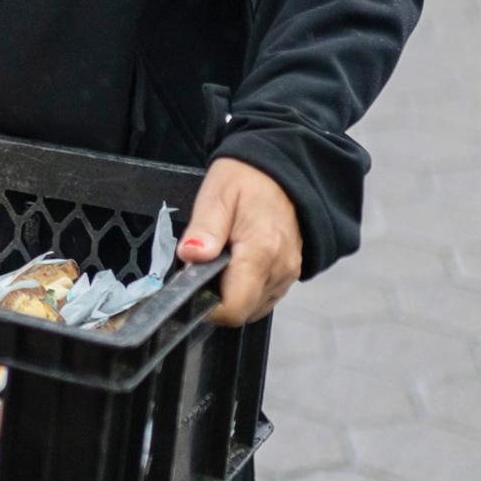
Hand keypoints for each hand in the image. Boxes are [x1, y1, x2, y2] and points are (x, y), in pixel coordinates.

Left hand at [177, 157, 301, 325]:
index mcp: (261, 252)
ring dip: (231, 293)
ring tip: (220, 260)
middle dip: (216, 298)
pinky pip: (264, 296)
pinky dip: (246, 288)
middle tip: (202, 266)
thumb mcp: (217, 196)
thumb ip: (203, 230)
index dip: (206, 306)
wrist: (283, 168)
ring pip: (253, 307)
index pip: (234, 308)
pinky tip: (236, 263)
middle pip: (242, 312)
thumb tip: (190, 257)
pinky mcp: (290, 272)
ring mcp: (288, 273)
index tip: (191, 285)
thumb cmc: (247, 178)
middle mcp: (280, 269)